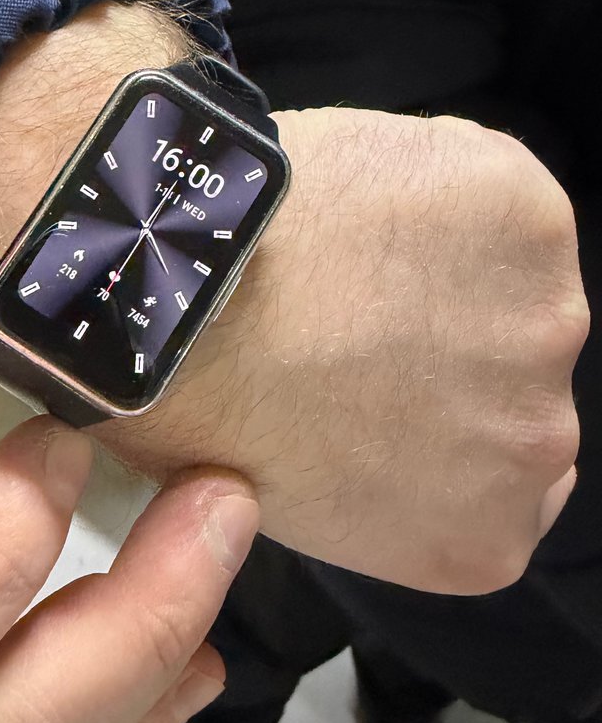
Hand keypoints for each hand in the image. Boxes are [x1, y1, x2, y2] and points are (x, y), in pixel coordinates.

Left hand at [114, 108, 586, 595]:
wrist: (177, 294)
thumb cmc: (191, 404)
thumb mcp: (286, 503)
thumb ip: (366, 481)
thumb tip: (351, 432)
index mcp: (483, 540)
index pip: (506, 480)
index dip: (440, 419)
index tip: (387, 385)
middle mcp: (538, 445)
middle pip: (516, 380)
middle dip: (448, 344)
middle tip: (353, 310)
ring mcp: (544, 322)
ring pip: (513, 281)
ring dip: (446, 258)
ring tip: (344, 246)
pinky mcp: (528, 214)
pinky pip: (493, 189)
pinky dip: (438, 181)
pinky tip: (359, 194)